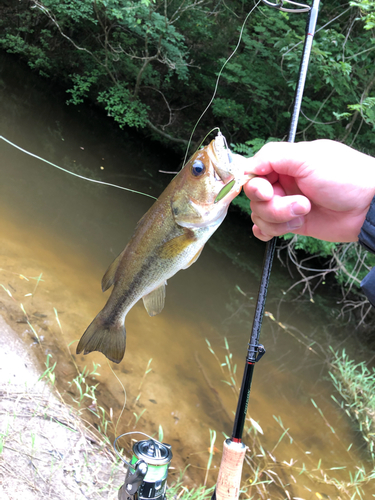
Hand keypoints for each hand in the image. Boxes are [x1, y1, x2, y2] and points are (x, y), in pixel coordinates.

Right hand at [243, 139, 374, 242]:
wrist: (369, 207)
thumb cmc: (345, 177)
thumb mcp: (308, 157)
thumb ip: (273, 156)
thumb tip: (247, 165)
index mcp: (285, 163)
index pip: (253, 172)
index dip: (254, 185)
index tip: (266, 191)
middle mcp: (284, 182)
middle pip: (255, 198)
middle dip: (273, 205)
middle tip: (299, 204)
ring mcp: (287, 204)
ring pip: (260, 215)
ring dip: (279, 219)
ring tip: (305, 213)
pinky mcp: (293, 223)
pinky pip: (267, 229)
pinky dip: (268, 231)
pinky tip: (279, 230)